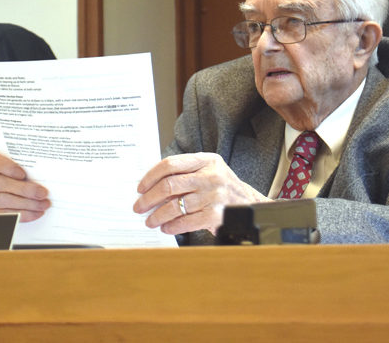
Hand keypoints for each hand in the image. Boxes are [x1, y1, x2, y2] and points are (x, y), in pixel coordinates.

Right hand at [0, 151, 50, 221]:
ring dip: (25, 204)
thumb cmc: (10, 179)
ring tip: (42, 205)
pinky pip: (0, 216)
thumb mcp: (14, 169)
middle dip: (23, 189)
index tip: (23, 174)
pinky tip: (34, 214)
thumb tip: (41, 175)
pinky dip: (20, 215)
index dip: (5, 166)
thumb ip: (22, 168)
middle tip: (43, 193)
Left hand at [133, 152, 269, 234]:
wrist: (249, 204)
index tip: (140, 188)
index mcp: (207, 160)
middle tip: (139, 206)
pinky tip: (166, 228)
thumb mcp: (208, 170)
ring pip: (175, 206)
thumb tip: (150, 186)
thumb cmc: (222, 187)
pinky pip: (186, 222)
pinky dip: (172, 226)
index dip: (151, 176)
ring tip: (150, 220)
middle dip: (149, 198)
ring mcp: (215, 195)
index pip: (170, 164)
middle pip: (169, 185)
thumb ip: (185, 172)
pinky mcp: (216, 215)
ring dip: (157, 216)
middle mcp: (211, 176)